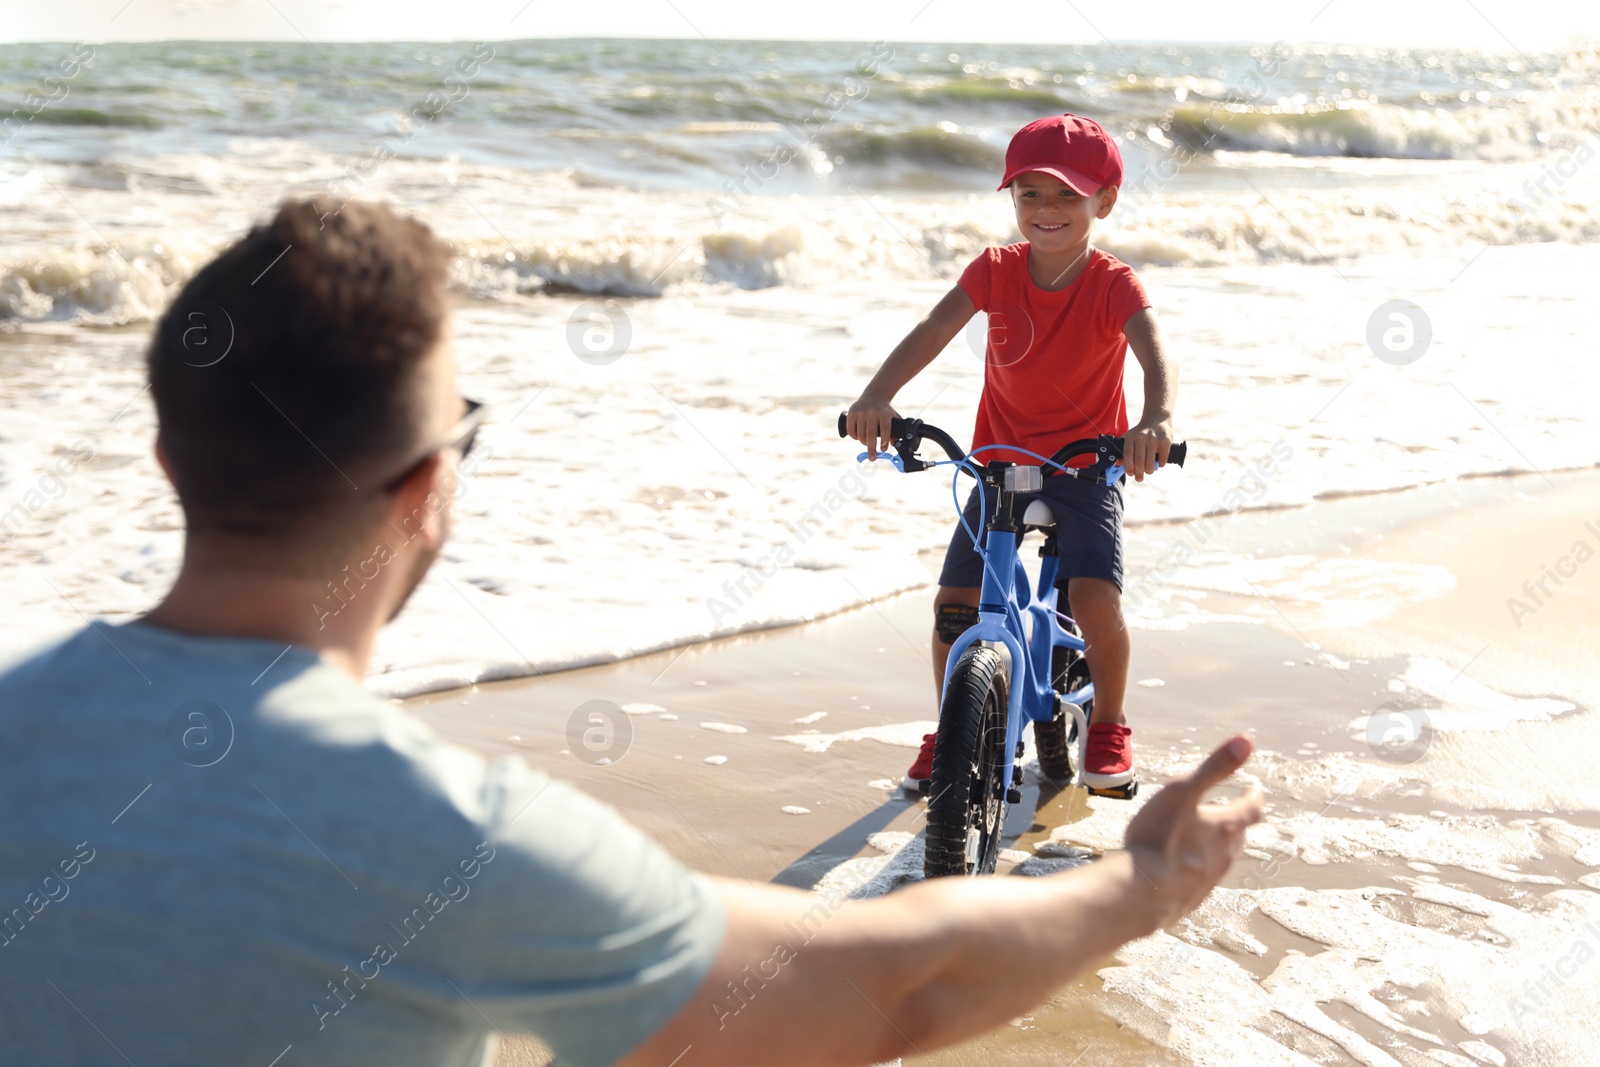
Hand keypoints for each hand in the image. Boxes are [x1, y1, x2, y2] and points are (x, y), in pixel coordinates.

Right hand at [847, 395, 900, 460]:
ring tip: (867, 444)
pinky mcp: (852, 413)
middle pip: (871, 435)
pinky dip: (854, 437)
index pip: (885, 430)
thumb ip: (895, 430)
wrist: (874, 396)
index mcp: (884, 413)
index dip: (884, 441)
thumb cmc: (884, 411)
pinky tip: (858, 438)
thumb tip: (894, 444)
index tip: (883, 450)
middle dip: (871, 449)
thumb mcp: (893, 417)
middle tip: (873, 458)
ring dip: (863, 442)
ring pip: (860, 434)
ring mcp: (861, 412)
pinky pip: (851, 430)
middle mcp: (872, 411)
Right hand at [1121, 735, 1263, 932]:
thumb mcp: (1183, 791)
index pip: (1250, 808)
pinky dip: (1199, 869)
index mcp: (1225, 827)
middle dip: (1238, 821)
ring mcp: (1208, 880)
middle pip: (1239, 835)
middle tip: (1233, 812)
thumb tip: (1247, 739)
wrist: (1142, 893)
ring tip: (1210, 839)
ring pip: (1222, 859)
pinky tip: (1184, 870)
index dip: (1254, 795)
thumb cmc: (1160, 837)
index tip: (1254, 787)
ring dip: (1220, 846)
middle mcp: (1223, 855)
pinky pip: (1201, 880)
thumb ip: (1215, 766)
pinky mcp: (1191, 899)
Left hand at [1122, 419, 1172, 481]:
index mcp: (1131, 437)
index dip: (1128, 467)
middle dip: (1139, 473)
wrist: (1157, 419)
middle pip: (1139, 460)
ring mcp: (1154, 439)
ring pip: (1150, 462)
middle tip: (1139, 478)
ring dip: (1149, 470)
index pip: (1128, 455)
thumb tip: (1118, 464)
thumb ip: (1124, 450)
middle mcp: (1142, 437)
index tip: (1130, 474)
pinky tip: (1158, 464)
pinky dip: (1160, 464)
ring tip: (1148, 471)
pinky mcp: (1165, 441)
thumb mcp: (1130, 437)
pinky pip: (1162, 459)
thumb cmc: (1141, 432)